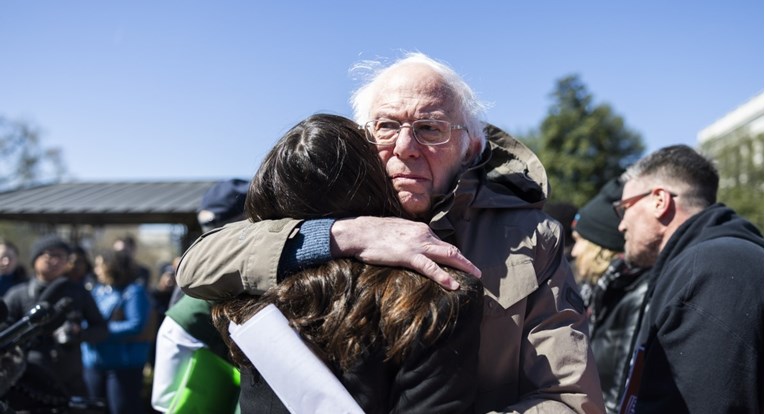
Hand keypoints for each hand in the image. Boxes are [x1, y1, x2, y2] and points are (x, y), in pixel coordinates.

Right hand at [330, 217, 480, 289]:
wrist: (358, 232)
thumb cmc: (374, 233)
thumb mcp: (398, 231)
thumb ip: (411, 238)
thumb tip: (417, 248)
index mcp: (421, 229)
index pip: (442, 243)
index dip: (454, 255)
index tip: (463, 264)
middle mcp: (423, 234)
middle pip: (451, 249)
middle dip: (466, 261)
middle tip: (478, 272)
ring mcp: (417, 244)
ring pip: (447, 255)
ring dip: (464, 266)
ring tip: (475, 276)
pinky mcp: (408, 255)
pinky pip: (430, 267)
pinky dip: (444, 276)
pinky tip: (453, 284)